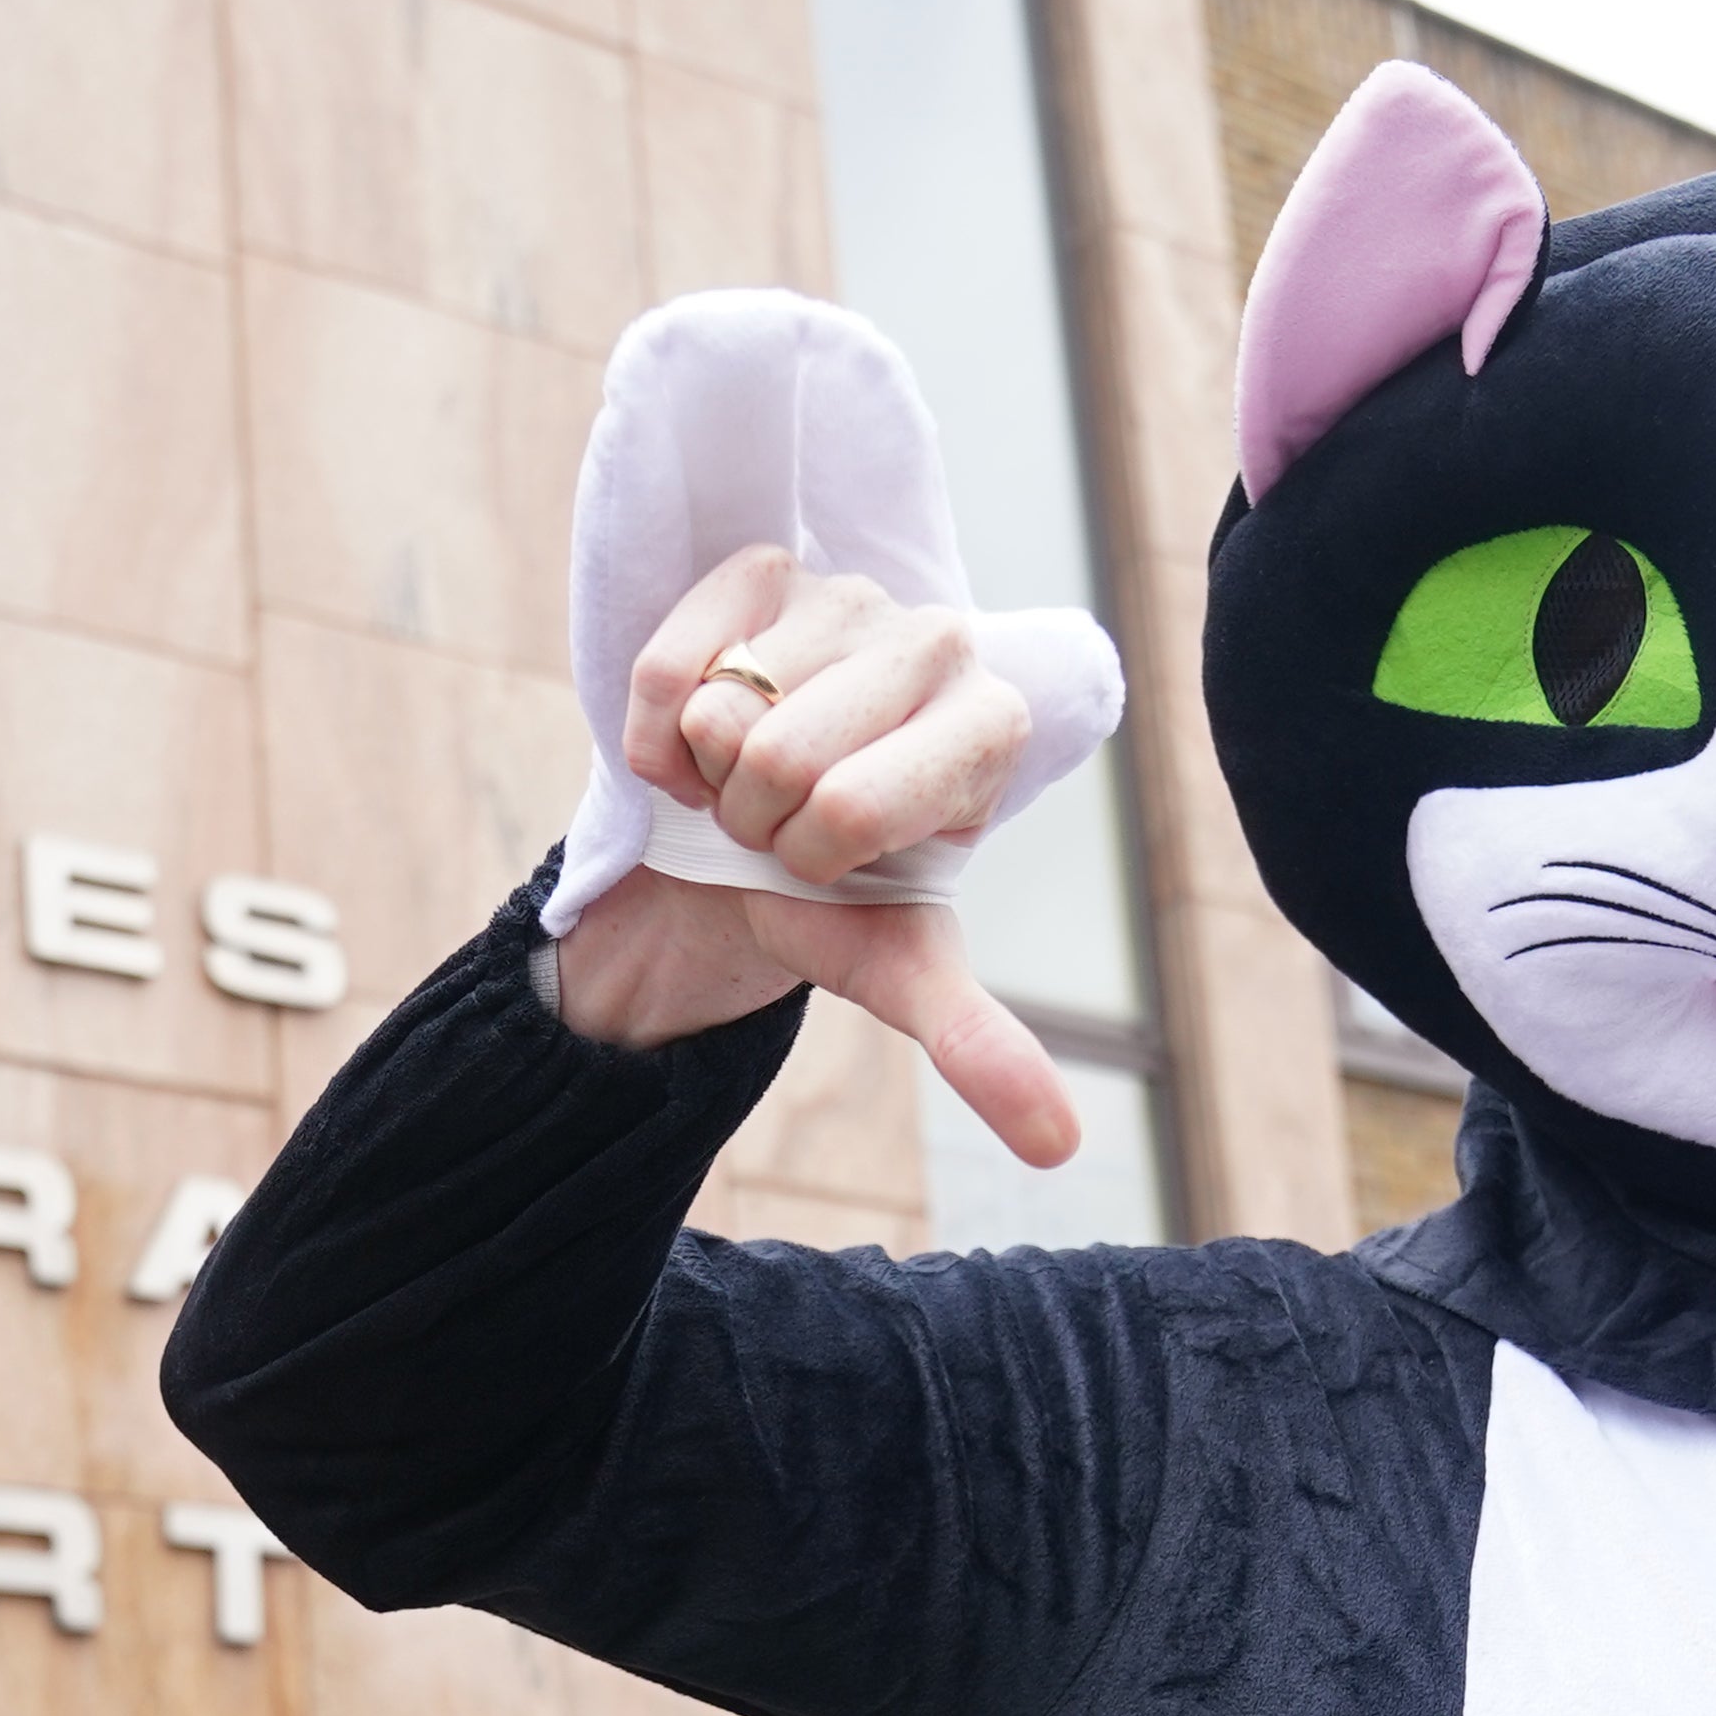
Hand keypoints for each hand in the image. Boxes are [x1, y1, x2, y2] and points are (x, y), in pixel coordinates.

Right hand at [552, 543, 1079, 1168]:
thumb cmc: (832, 899)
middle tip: (780, 817)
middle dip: (756, 815)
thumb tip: (1058, 1149)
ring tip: (744, 772)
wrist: (736, 843)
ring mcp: (848, 590)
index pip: (852, 807)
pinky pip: (670, 666)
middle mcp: (938, 640)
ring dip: (707, 769)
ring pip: (722, 712)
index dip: (812, 854)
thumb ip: (980, 1046)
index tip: (832, 856)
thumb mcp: (899, 969)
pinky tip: (696, 735)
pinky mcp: (759, 566)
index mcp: (992, 727)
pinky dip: (657, 728)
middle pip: (781, 758)